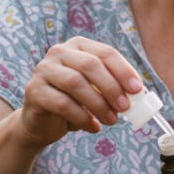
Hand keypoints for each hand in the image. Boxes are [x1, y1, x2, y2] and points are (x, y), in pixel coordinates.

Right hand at [17, 37, 143, 149]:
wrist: (41, 122)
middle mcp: (59, 52)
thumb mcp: (95, 90)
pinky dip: (82, 118)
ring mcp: (43, 70)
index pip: (105, 52)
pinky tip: (93, 127)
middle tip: (125, 107)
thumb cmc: (73, 102)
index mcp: (78, 46)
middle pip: (90, 65)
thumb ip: (113, 86)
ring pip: (75, 82)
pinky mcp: (34, 90)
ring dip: (98, 104)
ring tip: (111, 120)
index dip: (123, 71)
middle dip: (112, 87)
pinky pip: (62, 104)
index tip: (137, 90)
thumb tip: (139, 93)